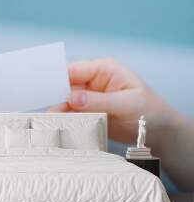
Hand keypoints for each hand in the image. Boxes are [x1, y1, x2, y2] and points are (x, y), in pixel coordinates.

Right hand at [49, 58, 176, 143]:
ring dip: (58, 111)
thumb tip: (71, 97)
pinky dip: (64, 120)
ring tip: (51, 122)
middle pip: (66, 85)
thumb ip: (98, 100)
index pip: (75, 70)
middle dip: (55, 96)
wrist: (157, 131)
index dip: (59, 77)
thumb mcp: (126, 103)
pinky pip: (70, 114)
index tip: (45, 88)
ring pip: (65, 101)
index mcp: (103, 70)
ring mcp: (88, 97)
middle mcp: (92, 82)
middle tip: (46, 109)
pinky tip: (59, 126)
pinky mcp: (87, 112)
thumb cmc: (148, 111)